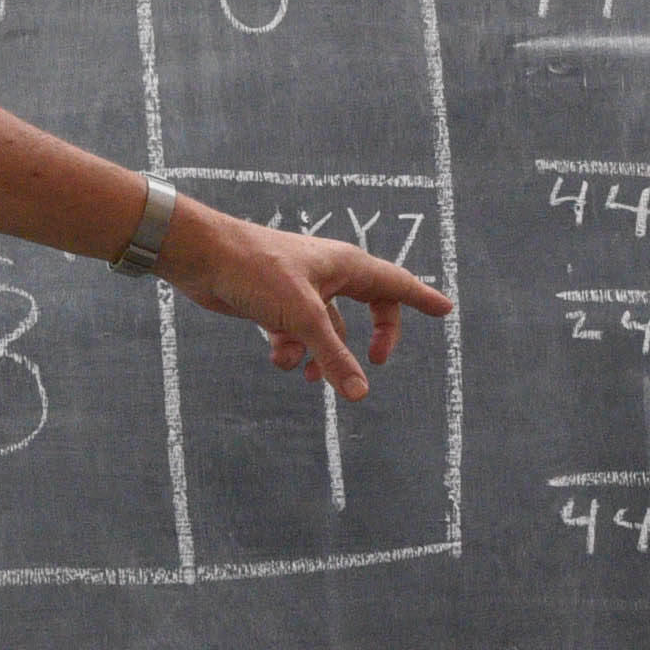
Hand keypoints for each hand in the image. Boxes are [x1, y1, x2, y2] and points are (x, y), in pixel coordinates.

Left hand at [159, 205, 452, 400]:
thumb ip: (334, 357)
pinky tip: (277, 355)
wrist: (203, 256)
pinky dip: (291, 348)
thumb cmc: (257, 271)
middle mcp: (328, 274)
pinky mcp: (275, 302)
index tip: (447, 310)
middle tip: (374, 362)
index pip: (396, 284)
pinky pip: (297, 333)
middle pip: (367, 309)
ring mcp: (301, 288)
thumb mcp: (303, 319)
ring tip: (307, 372)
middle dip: (367, 340)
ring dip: (320, 354)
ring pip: (327, 329)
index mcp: (346, 265)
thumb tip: (360, 393)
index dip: (422, 299)